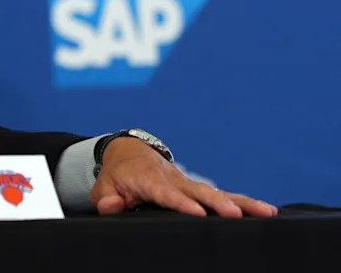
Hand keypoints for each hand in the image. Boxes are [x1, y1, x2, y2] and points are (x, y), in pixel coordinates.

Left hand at [89, 137, 278, 217]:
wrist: (129, 154)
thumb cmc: (116, 176)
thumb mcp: (103, 186)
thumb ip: (106, 199)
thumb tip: (112, 206)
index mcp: (148, 180)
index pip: (165, 193)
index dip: (180, 202)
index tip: (196, 212)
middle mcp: (173, 179)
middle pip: (198, 190)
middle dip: (217, 202)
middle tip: (235, 214)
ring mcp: (187, 182)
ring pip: (215, 191)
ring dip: (240, 201)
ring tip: (266, 211)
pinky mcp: (196, 188)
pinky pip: (221, 195)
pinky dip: (243, 201)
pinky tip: (265, 211)